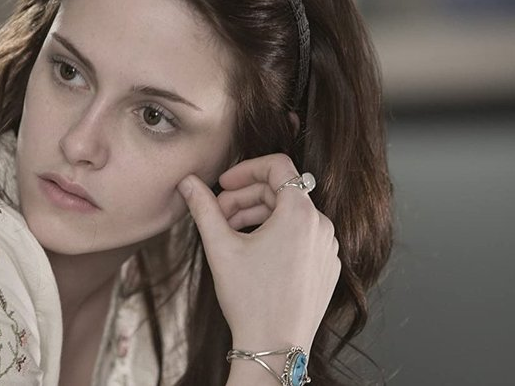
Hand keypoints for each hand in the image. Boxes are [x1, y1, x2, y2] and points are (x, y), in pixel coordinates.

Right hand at [177, 154, 339, 351]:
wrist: (274, 348)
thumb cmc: (250, 298)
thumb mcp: (220, 246)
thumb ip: (203, 207)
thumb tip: (187, 181)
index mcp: (300, 213)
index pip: (277, 166)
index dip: (245, 169)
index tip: (223, 184)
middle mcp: (321, 226)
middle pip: (280, 193)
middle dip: (245, 199)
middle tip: (217, 215)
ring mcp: (327, 248)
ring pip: (290, 216)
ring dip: (258, 218)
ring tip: (230, 236)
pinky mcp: (326, 268)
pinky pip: (302, 238)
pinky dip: (277, 236)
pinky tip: (253, 255)